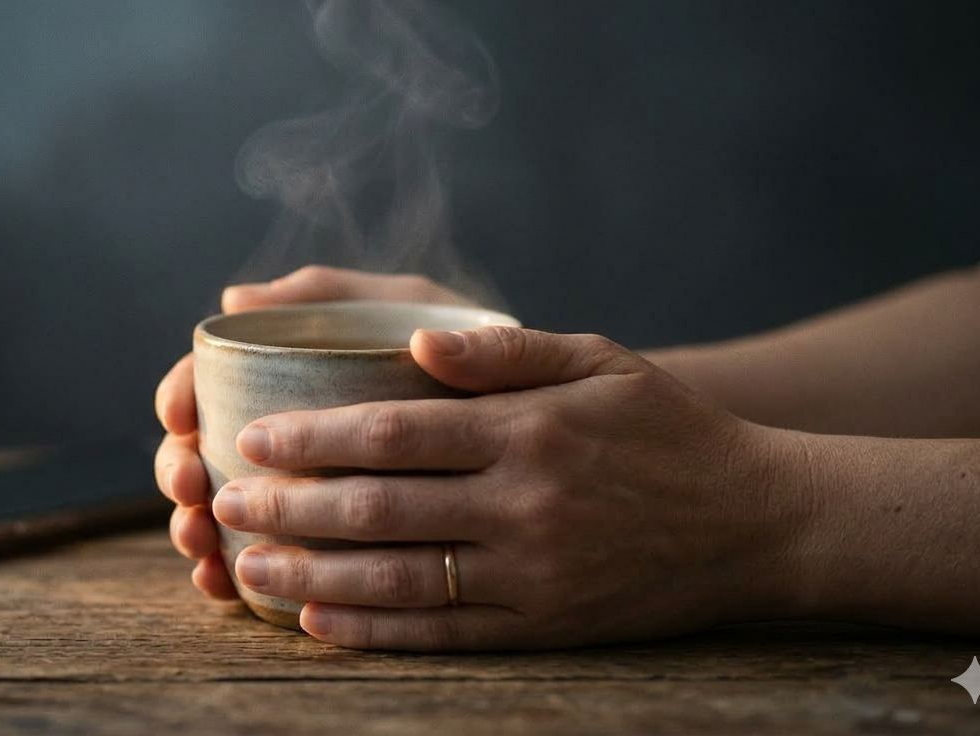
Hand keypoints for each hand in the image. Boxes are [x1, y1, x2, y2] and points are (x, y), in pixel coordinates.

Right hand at [154, 266, 472, 599]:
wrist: (550, 416)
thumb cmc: (468, 347)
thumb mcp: (409, 305)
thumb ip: (335, 293)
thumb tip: (236, 299)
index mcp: (290, 370)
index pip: (209, 379)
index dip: (180, 396)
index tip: (178, 416)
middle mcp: (285, 433)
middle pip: (202, 452)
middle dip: (181, 471)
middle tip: (190, 487)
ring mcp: (301, 490)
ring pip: (223, 514)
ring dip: (196, 529)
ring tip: (200, 545)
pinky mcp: (328, 545)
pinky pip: (272, 566)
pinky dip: (237, 577)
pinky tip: (225, 588)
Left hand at [209, 326, 807, 649]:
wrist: (758, 522)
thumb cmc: (667, 430)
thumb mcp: (599, 360)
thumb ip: (503, 351)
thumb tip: (412, 344)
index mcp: (527, 429)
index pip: (394, 431)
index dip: (313, 438)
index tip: (251, 438)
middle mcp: (524, 503)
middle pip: (381, 509)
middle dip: (289, 506)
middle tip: (221, 502)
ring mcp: (534, 573)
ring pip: (400, 579)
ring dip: (312, 573)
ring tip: (248, 565)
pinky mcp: (548, 626)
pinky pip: (445, 635)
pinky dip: (375, 631)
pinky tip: (318, 621)